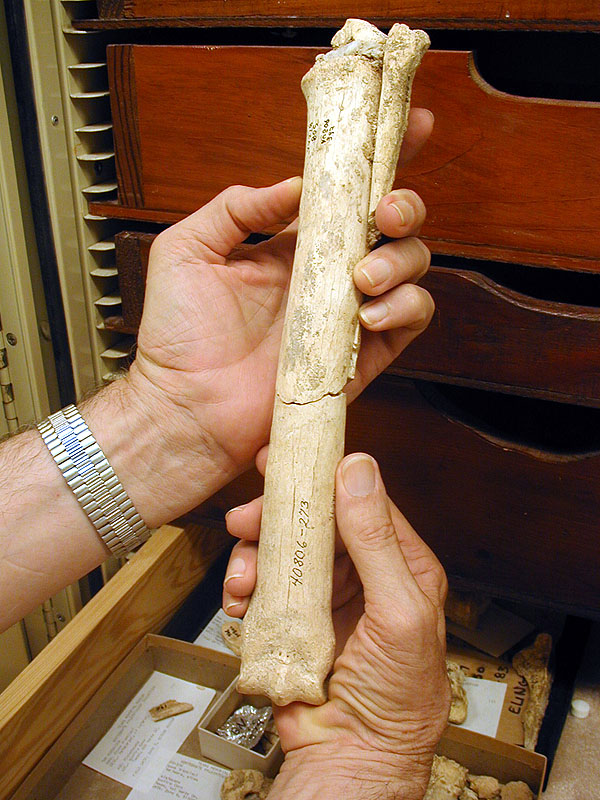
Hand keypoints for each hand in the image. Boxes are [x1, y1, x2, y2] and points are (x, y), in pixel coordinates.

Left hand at [126, 109, 434, 526]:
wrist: (185, 404)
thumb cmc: (178, 334)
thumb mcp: (188, 249)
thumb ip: (238, 207)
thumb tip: (295, 184)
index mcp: (290, 246)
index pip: (344, 194)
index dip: (380, 157)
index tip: (410, 123)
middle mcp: (326, 276)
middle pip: (391, 226)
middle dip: (403, 205)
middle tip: (382, 211)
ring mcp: (346, 314)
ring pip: (412, 267)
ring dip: (402, 258)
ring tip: (363, 274)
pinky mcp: (360, 356)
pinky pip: (410, 321)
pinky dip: (404, 306)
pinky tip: (367, 310)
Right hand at [223, 453, 448, 798]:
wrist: (354, 760)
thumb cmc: (397, 696)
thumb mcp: (398, 611)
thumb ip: (376, 539)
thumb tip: (359, 468)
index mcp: (399, 564)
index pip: (359, 502)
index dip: (323, 477)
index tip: (286, 459)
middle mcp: (361, 575)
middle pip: (313, 524)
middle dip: (275, 519)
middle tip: (244, 518)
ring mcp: (324, 598)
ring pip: (282, 554)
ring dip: (254, 559)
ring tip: (240, 579)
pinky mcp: (292, 622)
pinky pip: (262, 590)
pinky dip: (244, 591)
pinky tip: (238, 603)